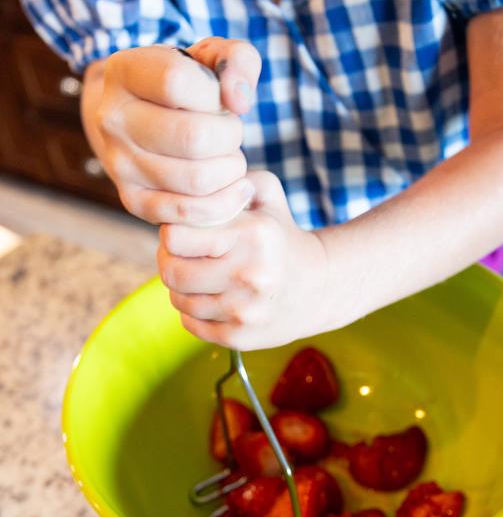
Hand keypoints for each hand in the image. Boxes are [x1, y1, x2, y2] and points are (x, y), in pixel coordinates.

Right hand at [83, 39, 261, 224]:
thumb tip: (238, 102)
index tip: (218, 99)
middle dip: (230, 137)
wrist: (145, 120)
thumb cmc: (187, 86)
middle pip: (192, 137)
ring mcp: (119, 164)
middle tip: (231, 133)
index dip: (214, 94)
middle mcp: (112, 119)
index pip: (177, 81)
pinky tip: (235, 189)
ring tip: (230, 157)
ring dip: (230, 170)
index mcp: (124, 72)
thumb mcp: (212, 58)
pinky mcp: (132, 201)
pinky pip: (186, 212)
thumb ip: (238, 61)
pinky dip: (222, 204)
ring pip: (196, 179)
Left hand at [157, 171, 329, 349]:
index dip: (172, 232)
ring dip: (181, 288)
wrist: (320, 287)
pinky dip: (192, 312)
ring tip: (200, 277)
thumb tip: (196, 182)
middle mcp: (248, 275)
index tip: (184, 232)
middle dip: (169, 261)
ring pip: (178, 300)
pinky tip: (210, 299)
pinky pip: (190, 325)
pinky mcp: (240, 338)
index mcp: (252, 236)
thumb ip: (231, 178)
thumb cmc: (281, 235)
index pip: (175, 236)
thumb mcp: (267, 195)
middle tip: (183, 256)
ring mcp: (244, 311)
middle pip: (171, 272)